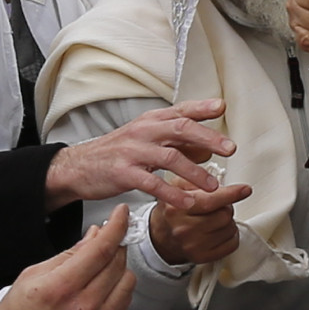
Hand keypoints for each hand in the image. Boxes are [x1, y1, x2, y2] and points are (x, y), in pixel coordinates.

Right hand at [0, 214, 130, 309]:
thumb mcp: (28, 278)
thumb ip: (65, 256)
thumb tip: (91, 238)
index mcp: (62, 288)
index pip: (102, 248)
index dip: (116, 225)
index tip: (120, 214)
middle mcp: (85, 306)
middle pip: (118, 262)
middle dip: (116, 242)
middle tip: (107, 236)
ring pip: (127, 281)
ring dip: (119, 266)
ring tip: (101, 264)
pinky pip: (124, 302)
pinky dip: (119, 287)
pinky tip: (104, 285)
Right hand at [44, 97, 231, 203]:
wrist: (78, 166)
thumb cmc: (117, 152)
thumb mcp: (147, 139)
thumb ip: (177, 142)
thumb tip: (210, 148)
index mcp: (151, 121)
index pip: (181, 110)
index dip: (202, 107)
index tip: (222, 107)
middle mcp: (143, 131)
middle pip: (180, 129)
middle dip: (208, 138)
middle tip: (230, 149)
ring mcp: (132, 152)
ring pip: (169, 157)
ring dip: (195, 172)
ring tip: (213, 186)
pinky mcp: (123, 173)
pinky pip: (152, 183)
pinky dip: (172, 193)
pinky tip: (187, 202)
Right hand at [144, 165, 252, 268]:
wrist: (162, 235)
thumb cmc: (174, 210)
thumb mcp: (177, 186)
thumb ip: (196, 178)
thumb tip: (217, 180)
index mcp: (176, 208)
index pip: (210, 201)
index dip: (231, 194)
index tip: (245, 190)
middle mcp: (183, 229)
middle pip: (224, 215)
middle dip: (226, 207)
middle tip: (218, 206)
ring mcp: (193, 245)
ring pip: (230, 229)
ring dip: (228, 221)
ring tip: (215, 219)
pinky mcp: (202, 257)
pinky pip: (232, 244)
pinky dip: (231, 236)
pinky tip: (219, 231)